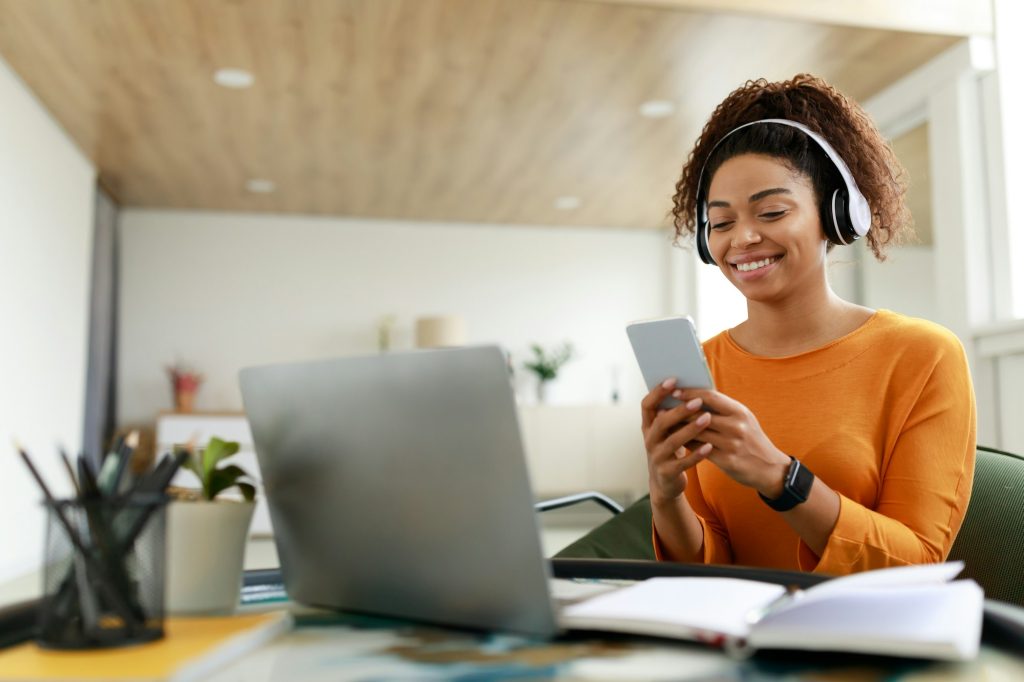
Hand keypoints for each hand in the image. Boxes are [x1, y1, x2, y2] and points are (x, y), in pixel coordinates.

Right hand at [641, 379, 713, 503]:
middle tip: (698, 401)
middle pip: (661, 422)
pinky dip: (696, 454)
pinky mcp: (667, 472)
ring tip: (708, 419)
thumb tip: (693, 390)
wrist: (665, 481)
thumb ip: (674, 415)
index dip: (658, 392)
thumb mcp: (668, 432)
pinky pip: (683, 463)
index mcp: (648, 426)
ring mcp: (656, 457)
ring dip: (691, 429)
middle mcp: (649, 440)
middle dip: (679, 411)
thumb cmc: (671, 449)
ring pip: (673, 441)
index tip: (673, 380)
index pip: (647, 405)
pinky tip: (710, 446)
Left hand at [676, 389, 789, 496]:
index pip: (711, 396)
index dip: (690, 393)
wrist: (771, 469)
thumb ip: (723, 409)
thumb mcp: (744, 419)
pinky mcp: (727, 461)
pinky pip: (700, 450)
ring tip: (665, 424)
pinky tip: (676, 441)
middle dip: (679, 411)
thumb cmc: (752, 440)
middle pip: (700, 414)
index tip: (674, 392)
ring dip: (679, 428)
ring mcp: (732, 444)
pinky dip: (687, 444)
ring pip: (697, 433)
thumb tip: (695, 396)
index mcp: (740, 412)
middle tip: (662, 408)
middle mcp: (737, 426)